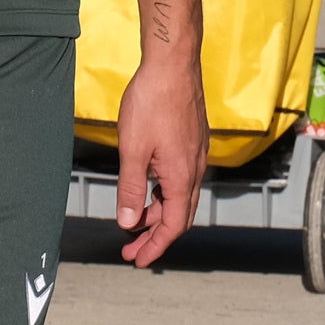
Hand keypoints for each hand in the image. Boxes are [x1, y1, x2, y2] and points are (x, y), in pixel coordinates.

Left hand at [112, 53, 207, 265]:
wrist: (173, 64)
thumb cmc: (152, 102)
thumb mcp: (133, 150)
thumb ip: (131, 188)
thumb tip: (129, 222)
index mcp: (181, 175)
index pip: (173, 225)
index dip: (155, 246)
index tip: (138, 260)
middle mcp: (195, 168)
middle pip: (180, 215)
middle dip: (155, 235)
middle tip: (132, 249)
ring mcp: (196, 153)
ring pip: (180, 196)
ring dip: (158, 213)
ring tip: (134, 220)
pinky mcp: (192, 141)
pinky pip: (182, 178)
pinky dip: (165, 193)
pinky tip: (148, 186)